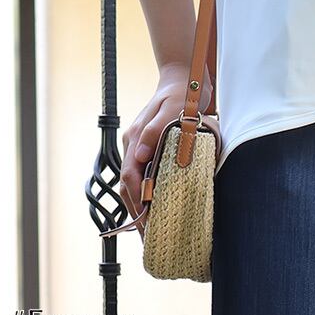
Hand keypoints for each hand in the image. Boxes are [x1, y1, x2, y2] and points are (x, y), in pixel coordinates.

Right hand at [119, 62, 213, 238]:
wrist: (184, 76)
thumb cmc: (180, 91)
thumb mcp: (172, 108)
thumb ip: (155, 131)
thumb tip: (140, 157)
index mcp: (136, 138)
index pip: (130, 178)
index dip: (137, 202)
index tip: (146, 223)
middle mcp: (135, 145)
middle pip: (130, 185)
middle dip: (137, 212)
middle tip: (150, 237)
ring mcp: (143, 147)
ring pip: (137, 183)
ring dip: (143, 206)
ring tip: (153, 229)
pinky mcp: (154, 147)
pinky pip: (148, 175)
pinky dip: (151, 193)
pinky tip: (160, 206)